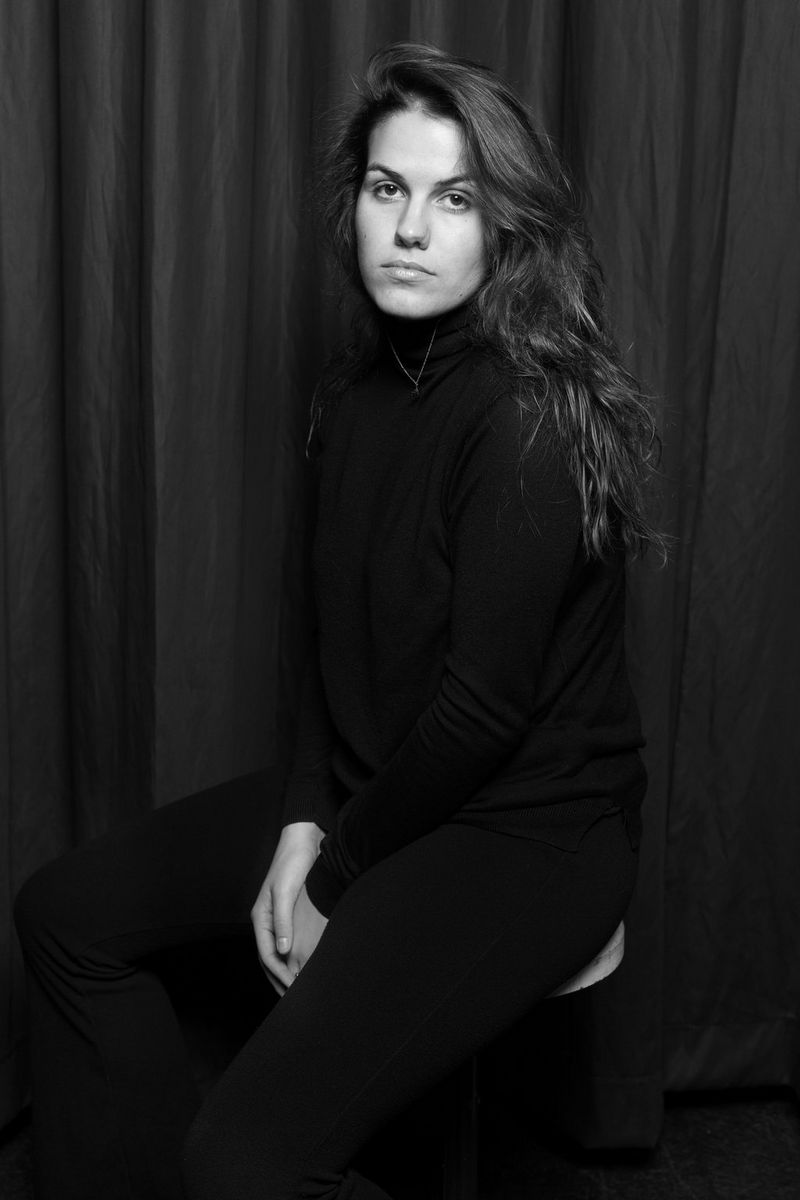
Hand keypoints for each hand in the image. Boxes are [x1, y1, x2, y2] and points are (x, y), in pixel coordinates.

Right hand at [251, 821, 322, 995]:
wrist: (305, 840)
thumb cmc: (292, 862)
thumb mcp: (284, 891)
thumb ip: (283, 921)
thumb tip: (282, 950)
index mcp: (261, 917)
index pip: (267, 955)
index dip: (279, 974)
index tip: (293, 988)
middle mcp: (267, 920)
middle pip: (270, 958)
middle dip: (280, 979)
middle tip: (294, 998)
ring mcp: (280, 918)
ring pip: (280, 953)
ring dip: (288, 971)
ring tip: (300, 988)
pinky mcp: (292, 914)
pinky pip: (291, 942)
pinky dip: (297, 957)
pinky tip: (308, 964)